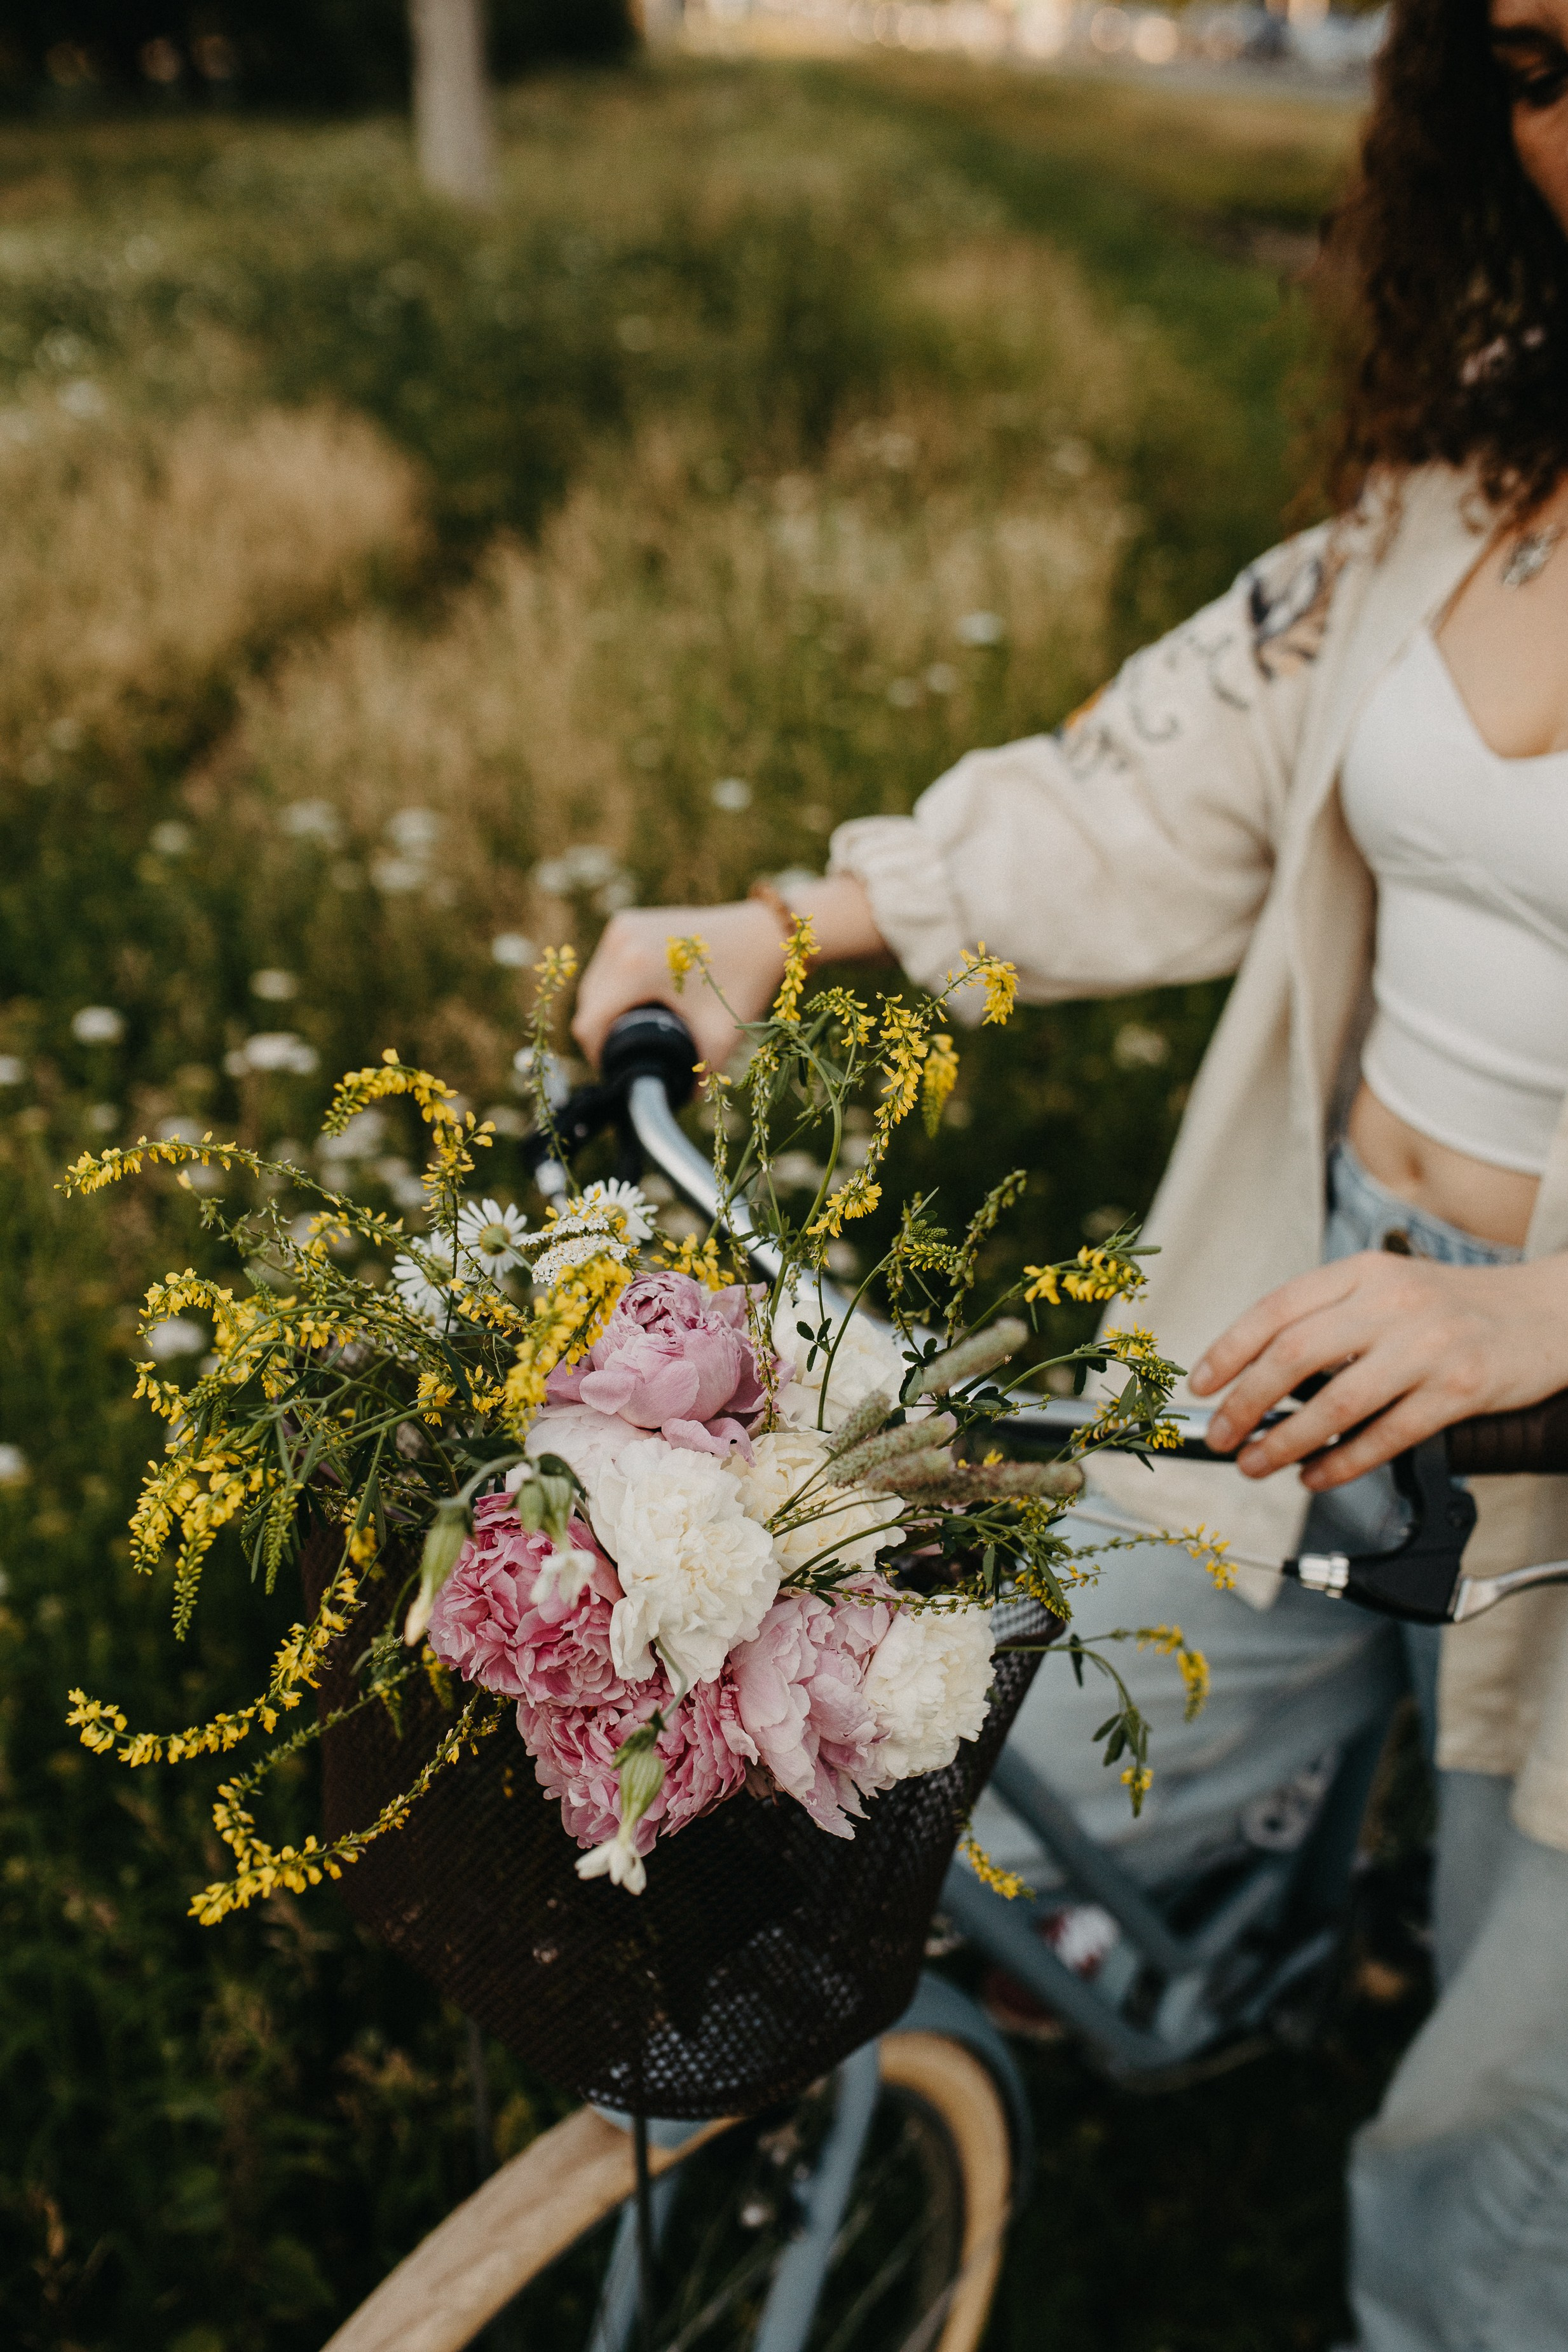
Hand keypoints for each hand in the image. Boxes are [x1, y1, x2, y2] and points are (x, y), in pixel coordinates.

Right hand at [572, 902, 786, 1068]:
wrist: (761, 935)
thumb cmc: (743, 985)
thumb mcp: (719, 1038)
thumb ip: (694, 1077)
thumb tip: (669, 1103)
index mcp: (635, 967)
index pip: (590, 1023)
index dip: (598, 1055)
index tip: (620, 1071)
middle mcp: (622, 941)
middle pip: (588, 1004)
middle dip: (603, 1034)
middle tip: (631, 1055)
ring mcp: (623, 927)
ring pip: (593, 983)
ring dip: (605, 1010)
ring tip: (631, 1032)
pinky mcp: (628, 922)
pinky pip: (606, 964)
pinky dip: (614, 987)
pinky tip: (634, 1003)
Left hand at [1189, 1249, 1567, 1489]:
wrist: (1550, 1314)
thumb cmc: (1457, 1308)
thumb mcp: (1390, 1289)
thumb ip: (1332, 1319)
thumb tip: (1259, 1373)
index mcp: (1363, 1273)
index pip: (1276, 1309)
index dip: (1228, 1349)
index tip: (1200, 1384)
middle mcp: (1392, 1303)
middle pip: (1294, 1355)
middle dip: (1244, 1402)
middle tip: (1219, 1435)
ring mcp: (1428, 1346)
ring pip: (1335, 1402)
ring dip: (1284, 1441)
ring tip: (1254, 1464)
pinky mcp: (1460, 1390)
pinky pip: (1386, 1435)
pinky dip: (1341, 1462)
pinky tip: (1315, 1476)